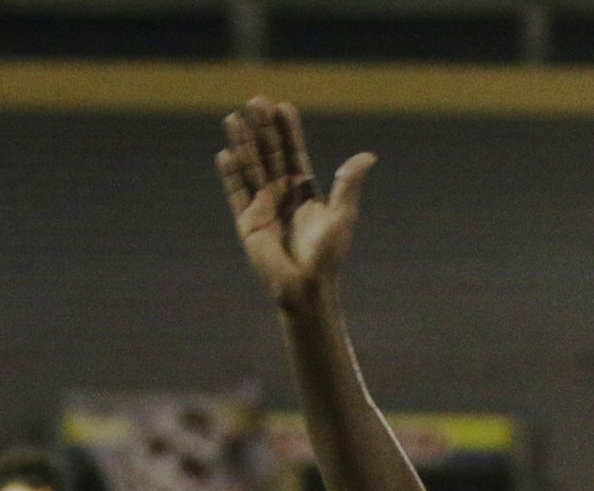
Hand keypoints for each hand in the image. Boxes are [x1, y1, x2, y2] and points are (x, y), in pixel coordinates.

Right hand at [217, 97, 375, 310]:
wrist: (306, 288)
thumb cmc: (328, 256)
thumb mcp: (342, 216)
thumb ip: (350, 184)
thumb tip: (369, 156)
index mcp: (306, 193)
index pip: (294, 154)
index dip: (288, 131)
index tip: (283, 105)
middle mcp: (283, 196)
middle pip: (270, 155)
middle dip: (263, 129)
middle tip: (256, 100)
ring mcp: (264, 207)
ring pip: (250, 168)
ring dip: (242, 143)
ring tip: (233, 117)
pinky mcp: (248, 222)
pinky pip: (237, 194)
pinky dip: (231, 175)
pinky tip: (224, 154)